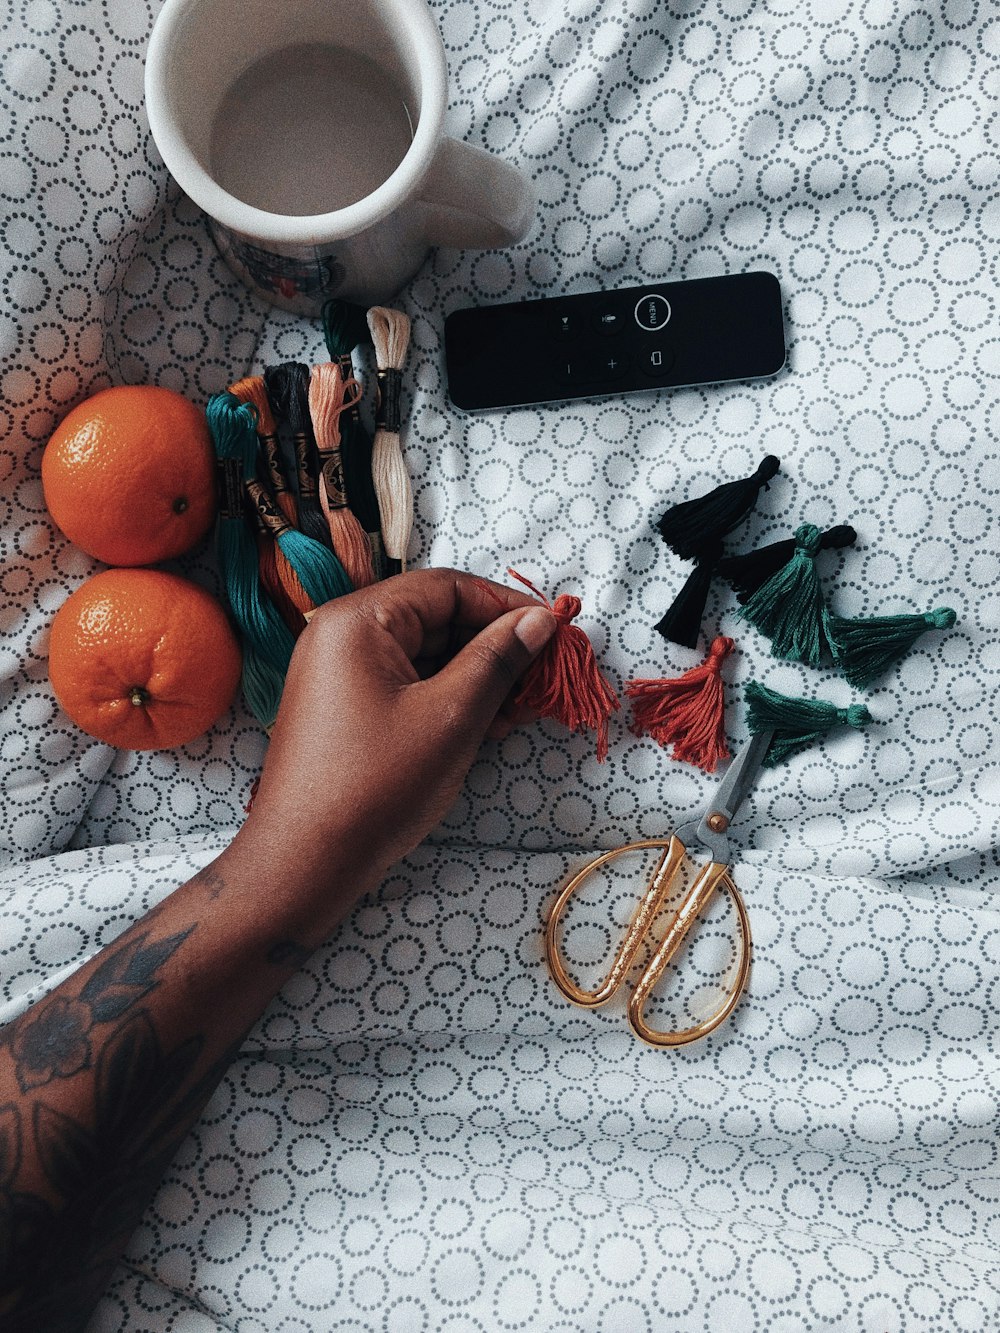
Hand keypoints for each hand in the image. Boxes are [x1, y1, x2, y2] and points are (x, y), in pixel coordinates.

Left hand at [234, 568, 555, 926]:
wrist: (305, 863)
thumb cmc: (376, 786)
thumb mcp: (452, 716)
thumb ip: (497, 660)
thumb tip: (538, 621)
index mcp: (357, 621)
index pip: (446, 587)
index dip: (505, 605)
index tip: (553, 629)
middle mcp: (340, 635)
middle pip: (435, 618)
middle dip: (494, 645)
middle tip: (542, 676)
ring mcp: (338, 674)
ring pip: (424, 654)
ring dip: (476, 676)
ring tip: (520, 709)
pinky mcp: (343, 709)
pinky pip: (405, 684)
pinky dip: (447, 697)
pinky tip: (486, 724)